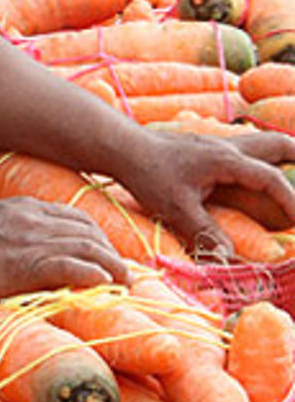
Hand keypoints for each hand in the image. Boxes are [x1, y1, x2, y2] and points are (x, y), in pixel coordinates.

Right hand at [0, 197, 128, 303]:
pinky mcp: (29, 265)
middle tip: (122, 272)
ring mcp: (32, 241)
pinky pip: (73, 266)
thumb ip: (18, 229)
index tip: (106, 254)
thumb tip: (37, 247)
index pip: (76, 217)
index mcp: (25, 207)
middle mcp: (34, 218)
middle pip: (89, 231)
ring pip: (88, 247)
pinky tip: (106, 284)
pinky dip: (95, 275)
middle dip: (111, 251)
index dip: (98, 237)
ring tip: (124, 282)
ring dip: (112, 266)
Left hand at [114, 130, 294, 257]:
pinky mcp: (207, 147)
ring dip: (280, 154)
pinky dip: (258, 158)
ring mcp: (217, 143)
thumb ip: (204, 232)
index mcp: (225, 160)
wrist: (124, 148)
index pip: (268, 179)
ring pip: (261, 142)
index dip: (289, 200)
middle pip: (275, 144)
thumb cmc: (148, 174)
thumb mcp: (175, 208)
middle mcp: (227, 146)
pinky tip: (254, 173)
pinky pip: (244, 148)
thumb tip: (228, 259)